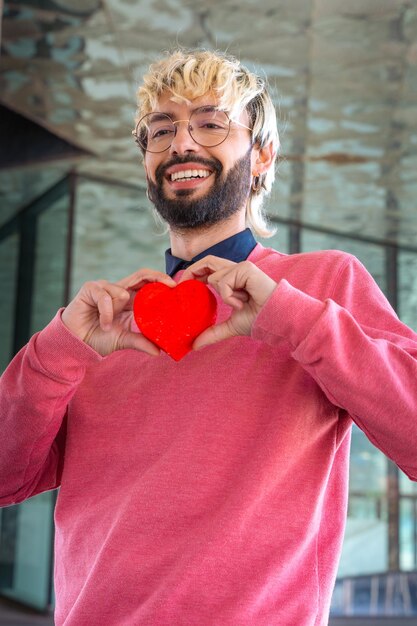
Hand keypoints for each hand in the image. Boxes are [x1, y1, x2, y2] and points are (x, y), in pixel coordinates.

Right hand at [61, 269, 176, 355]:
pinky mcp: (90, 288)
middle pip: (141, 275)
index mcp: (130, 300)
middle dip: (157, 277)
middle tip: (170, 285)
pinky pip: (105, 297)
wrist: (76, 343)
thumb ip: (140, 342)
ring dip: (117, 311)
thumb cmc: (98, 338)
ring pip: (122, 290)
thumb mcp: (123, 340)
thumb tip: (159, 351)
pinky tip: (102, 323)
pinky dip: (106, 313)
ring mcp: (104, 287)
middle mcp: (119, 290)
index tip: (176, 288)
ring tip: (109, 326)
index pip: (148, 284)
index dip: (162, 282)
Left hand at [179, 256, 276, 349]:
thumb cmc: (259, 319)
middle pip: (207, 261)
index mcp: (232, 279)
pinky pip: (224, 282)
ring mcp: (241, 267)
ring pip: (215, 276)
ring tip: (238, 304)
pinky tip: (243, 302)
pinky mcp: (246, 268)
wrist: (275, 319)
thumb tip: (195, 345)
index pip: (208, 269)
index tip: (182, 287)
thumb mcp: (230, 326)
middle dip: (192, 271)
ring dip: (223, 294)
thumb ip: (213, 332)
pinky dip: (229, 296)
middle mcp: (236, 270)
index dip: (194, 273)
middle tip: (181, 285)